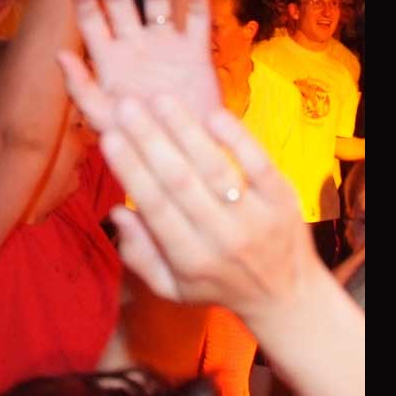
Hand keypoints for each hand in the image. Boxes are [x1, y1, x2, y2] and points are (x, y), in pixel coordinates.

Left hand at [53, 0, 220, 130]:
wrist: (182, 154)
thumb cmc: (137, 140)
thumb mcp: (102, 118)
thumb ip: (80, 87)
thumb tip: (59, 53)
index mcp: (109, 59)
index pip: (92, 21)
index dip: (85, 0)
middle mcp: (135, 46)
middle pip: (122, 4)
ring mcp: (166, 46)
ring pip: (158, 5)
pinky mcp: (196, 52)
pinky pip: (197, 20)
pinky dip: (196, 0)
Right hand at [77, 91, 318, 318]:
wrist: (285, 295)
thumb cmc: (218, 286)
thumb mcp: (172, 288)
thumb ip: (140, 255)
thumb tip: (118, 213)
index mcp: (191, 259)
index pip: (155, 206)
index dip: (131, 170)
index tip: (109, 136)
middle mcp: (223, 238)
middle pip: (180, 181)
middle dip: (150, 140)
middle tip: (127, 105)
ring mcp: (256, 216)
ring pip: (215, 167)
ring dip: (186, 130)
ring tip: (160, 99)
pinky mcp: (283, 198)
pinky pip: (258, 162)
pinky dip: (236, 138)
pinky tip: (212, 114)